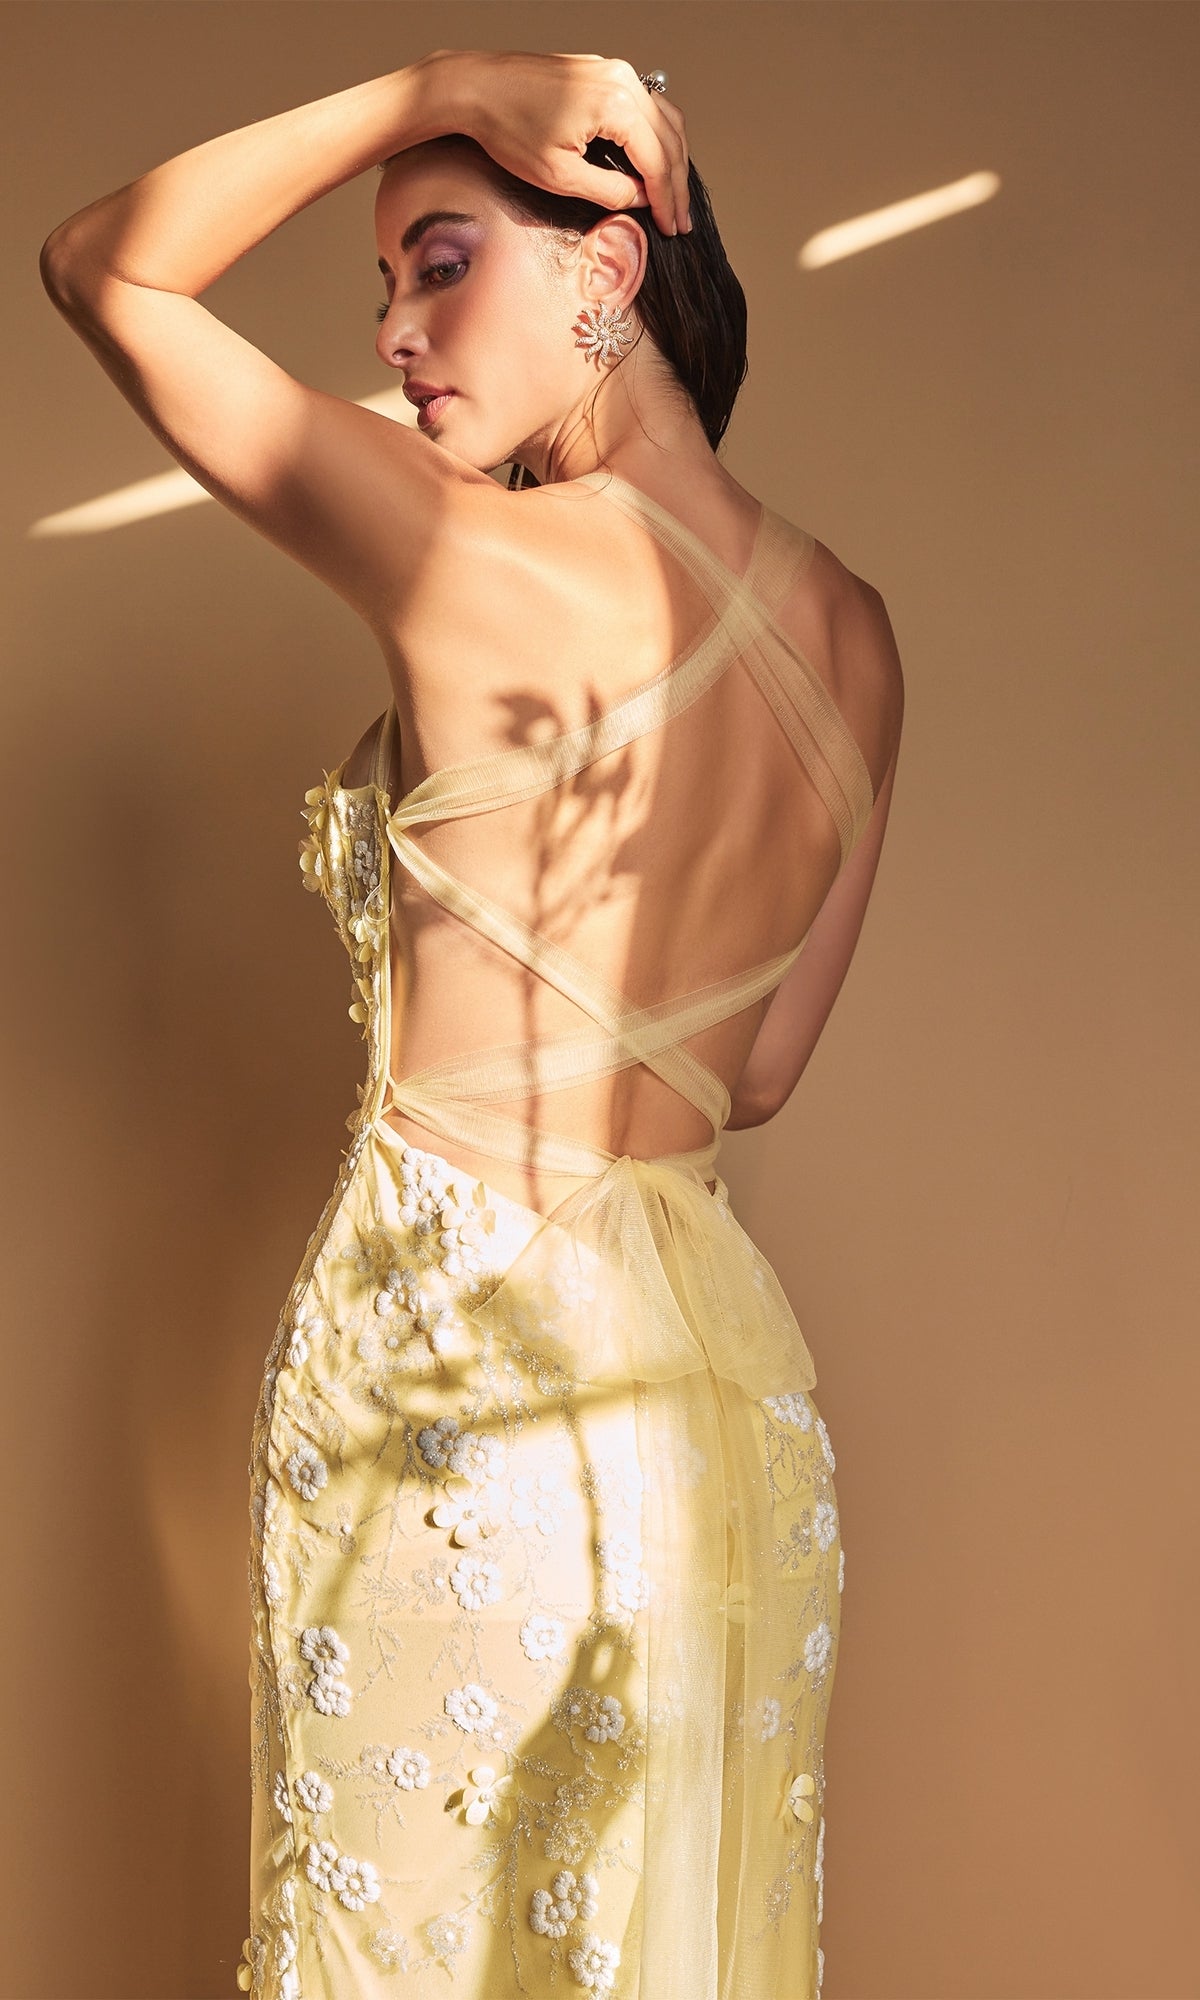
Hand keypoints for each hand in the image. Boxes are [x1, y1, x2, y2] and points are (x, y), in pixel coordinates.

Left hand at [421, 49, 691, 235]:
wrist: (476, 88)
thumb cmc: (508, 129)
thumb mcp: (559, 176)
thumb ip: (608, 191)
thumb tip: (640, 199)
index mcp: (615, 104)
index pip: (657, 160)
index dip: (668, 201)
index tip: (672, 229)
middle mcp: (622, 80)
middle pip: (669, 138)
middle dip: (678, 184)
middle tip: (682, 221)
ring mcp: (614, 71)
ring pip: (664, 119)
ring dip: (673, 160)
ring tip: (674, 197)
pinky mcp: (604, 72)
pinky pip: (646, 105)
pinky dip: (657, 136)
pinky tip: (655, 162)